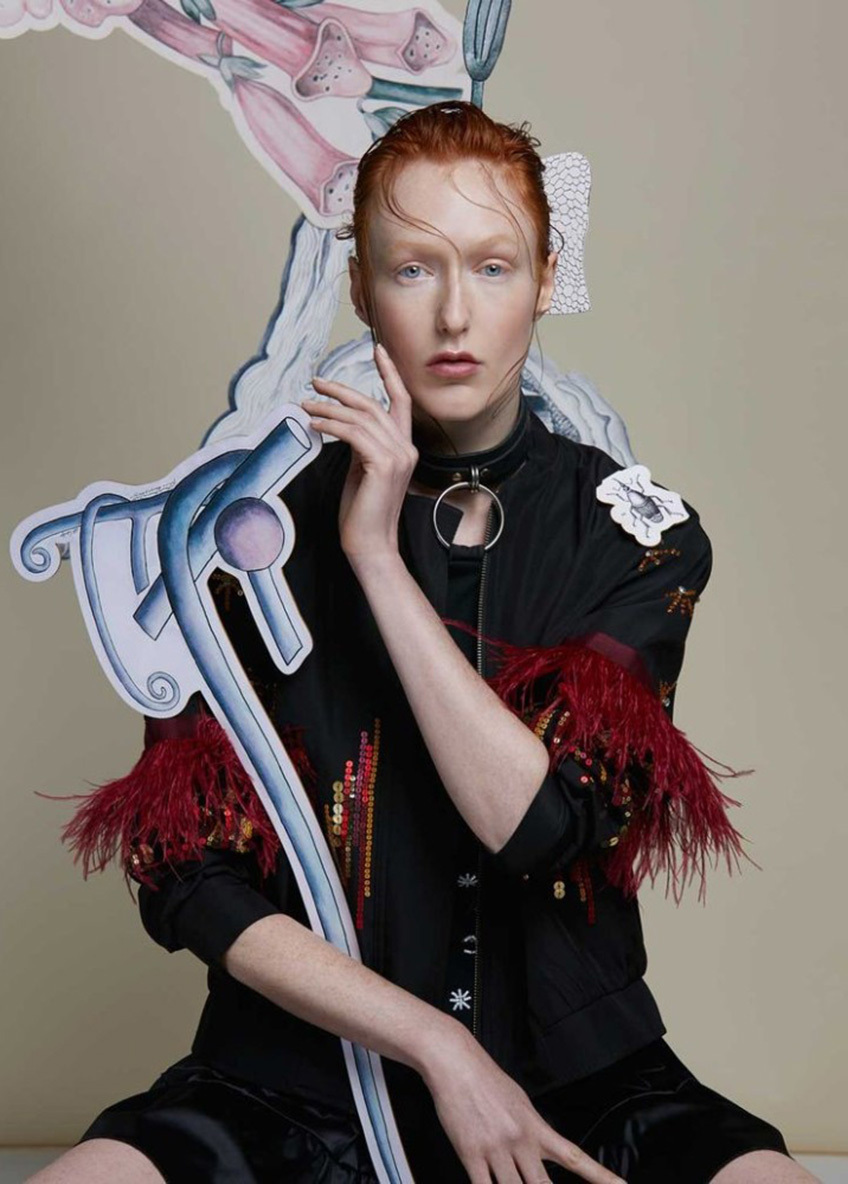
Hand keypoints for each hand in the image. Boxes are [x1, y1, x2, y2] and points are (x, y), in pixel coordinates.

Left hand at [302, 343, 417, 564]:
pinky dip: (331, 424)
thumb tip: (343, 425)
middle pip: (374, 404)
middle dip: (342, 389)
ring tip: (305, 405)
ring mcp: (398, 457)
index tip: (377, 350)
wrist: (370, 544)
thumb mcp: (362, 470)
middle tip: (315, 382)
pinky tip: (314, 423)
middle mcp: (406, 449)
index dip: (389, 373)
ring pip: (361, 417)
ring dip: (329, 408)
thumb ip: (361, 446)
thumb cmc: (362, 513)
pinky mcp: (383, 465)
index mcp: (404, 448)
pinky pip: (353, 434)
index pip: (401, 402)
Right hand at [420, 1029, 626, 1183]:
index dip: (600, 1176)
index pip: (574, 1157)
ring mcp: (496, 1150)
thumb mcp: (519, 1101)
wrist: (457, 1062)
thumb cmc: (486, 1078)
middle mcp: (521, 1142)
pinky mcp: (470, 1154)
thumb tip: (540, 1150)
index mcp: (536, 1127)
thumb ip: (531, 1129)